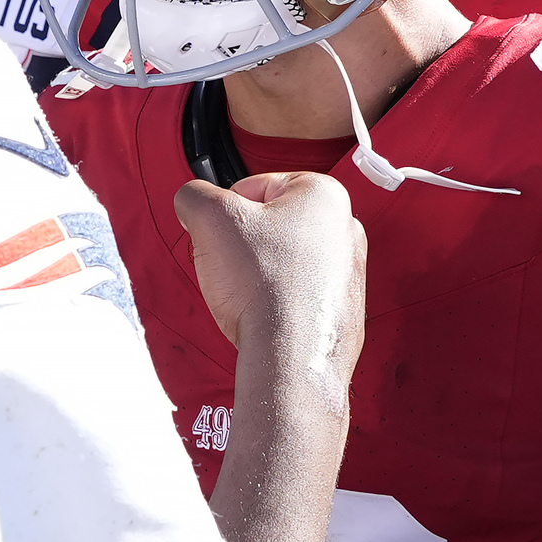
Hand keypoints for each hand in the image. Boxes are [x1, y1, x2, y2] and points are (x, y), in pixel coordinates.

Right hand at [174, 170, 365, 374]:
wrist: (290, 355)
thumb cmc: (263, 285)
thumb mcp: (209, 218)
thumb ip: (194, 195)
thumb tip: (192, 201)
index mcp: (323, 194)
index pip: (255, 186)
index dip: (226, 211)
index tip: (220, 236)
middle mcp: (345, 228)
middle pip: (271, 224)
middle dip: (242, 243)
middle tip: (232, 266)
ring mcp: (348, 271)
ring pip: (284, 259)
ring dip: (258, 272)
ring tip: (249, 294)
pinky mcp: (342, 308)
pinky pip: (298, 292)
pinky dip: (278, 300)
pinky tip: (266, 314)